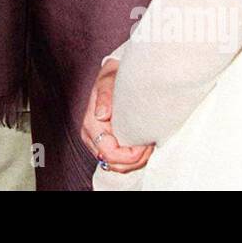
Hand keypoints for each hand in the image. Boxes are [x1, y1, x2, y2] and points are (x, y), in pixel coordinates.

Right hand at [79, 59, 153, 173]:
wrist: (112, 76)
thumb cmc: (112, 78)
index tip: (145, 143)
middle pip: (113, 164)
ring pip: (116, 166)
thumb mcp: (108, 82)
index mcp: (91, 125)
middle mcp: (91, 137)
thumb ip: (105, 97)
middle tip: (150, 144)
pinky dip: (132, 159)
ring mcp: (97, 143)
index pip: (109, 153)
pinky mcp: (105, 145)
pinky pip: (118, 162)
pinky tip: (141, 146)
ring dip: (134, 161)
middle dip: (134, 160)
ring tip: (147, 144)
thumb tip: (101, 114)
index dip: (129, 155)